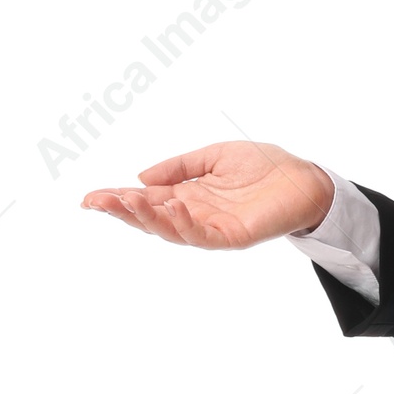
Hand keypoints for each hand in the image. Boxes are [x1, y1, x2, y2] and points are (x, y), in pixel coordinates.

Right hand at [81, 141, 335, 246]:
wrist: (304, 179)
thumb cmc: (263, 167)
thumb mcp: (212, 157)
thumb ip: (178, 167)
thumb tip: (140, 176)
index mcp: (186, 195)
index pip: (145, 199)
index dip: (117, 199)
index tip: (89, 197)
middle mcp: (195, 214)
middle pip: (150, 218)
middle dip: (122, 210)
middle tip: (97, 201)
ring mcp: (212, 228)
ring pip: (171, 230)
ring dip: (148, 218)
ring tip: (128, 202)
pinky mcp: (233, 236)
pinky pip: (202, 235)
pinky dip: (184, 223)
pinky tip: (172, 207)